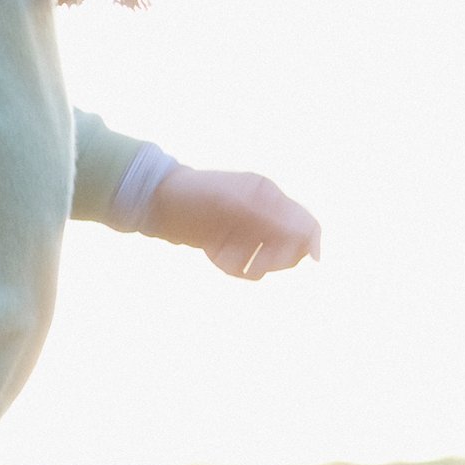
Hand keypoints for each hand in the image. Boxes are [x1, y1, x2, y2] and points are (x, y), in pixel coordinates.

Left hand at [145, 168, 323, 280]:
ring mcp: (246, 233)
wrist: (154, 202)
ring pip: (267, 262)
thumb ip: (272, 219)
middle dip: (274, 259)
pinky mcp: (230, 247)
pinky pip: (245, 268)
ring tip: (223, 255)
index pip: (307, 225)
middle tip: (251, 261)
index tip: (307, 263)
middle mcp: (263, 215)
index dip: (311, 245)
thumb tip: (309, 238)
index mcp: (270, 197)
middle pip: (291, 249)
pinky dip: (233, 267)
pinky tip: (214, 255)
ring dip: (249, 263)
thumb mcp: (235, 204)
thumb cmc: (194, 195)